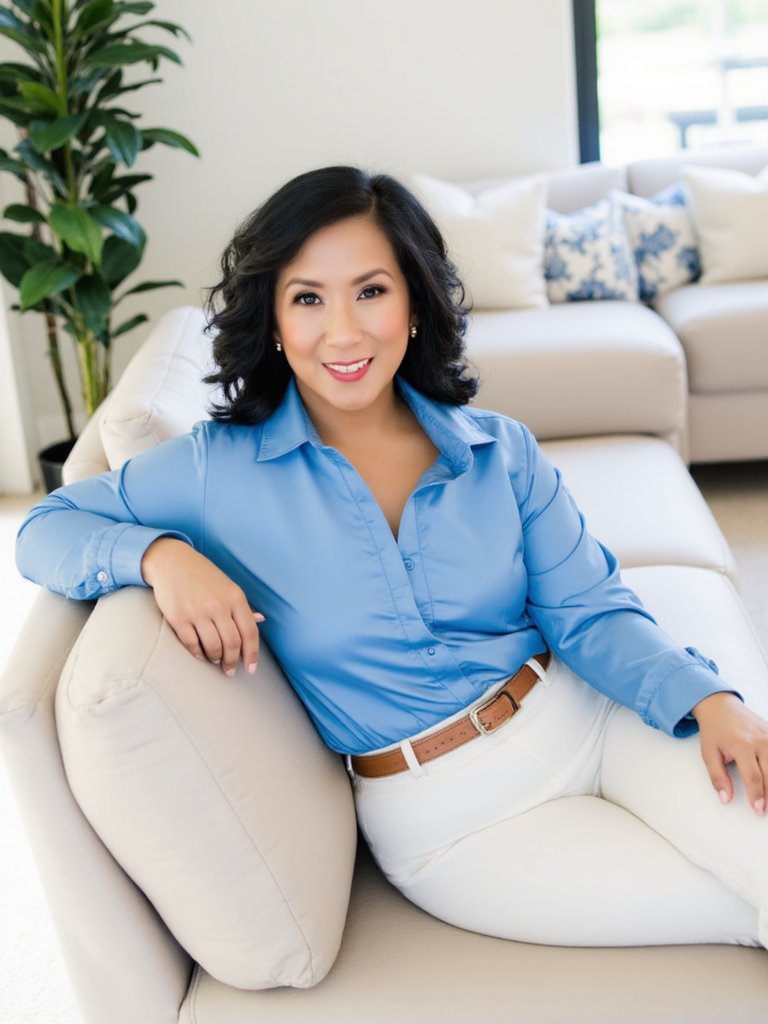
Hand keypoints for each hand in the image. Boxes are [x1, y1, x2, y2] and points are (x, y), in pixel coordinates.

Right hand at [141, 537, 263, 677]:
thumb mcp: (228, 586)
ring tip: (215, 660)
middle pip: (232, 643)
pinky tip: (200, 654)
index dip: (252, 654)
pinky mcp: (178, 617)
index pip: (250, 632)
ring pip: (213, 647)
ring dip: (216, 658)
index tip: (251, 669)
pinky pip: (192, 644)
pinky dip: (198, 653)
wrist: (172, 562)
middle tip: (230, 670)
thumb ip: (243, 606)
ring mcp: (197, 611)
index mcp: (235, 597)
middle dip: (233, 661)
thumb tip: (261, 620)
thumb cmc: (203, 575)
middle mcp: (218, 605)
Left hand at [692, 691, 767, 814]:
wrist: (721, 707)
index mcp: (742, 744)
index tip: (758, 808)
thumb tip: (725, 798)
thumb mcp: (709, 753)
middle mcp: (760, 739)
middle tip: (764, 808)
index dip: (757, 796)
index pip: (753, 777)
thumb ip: (717, 777)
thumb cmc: (714, 730)